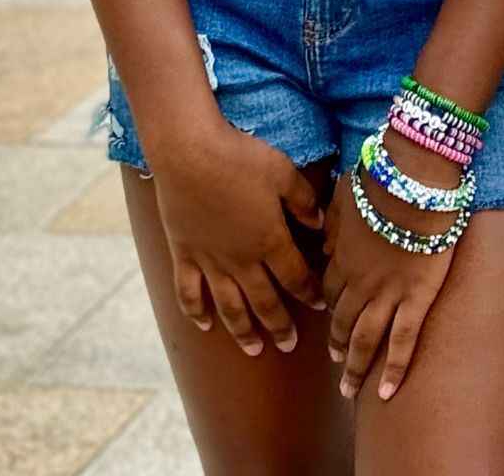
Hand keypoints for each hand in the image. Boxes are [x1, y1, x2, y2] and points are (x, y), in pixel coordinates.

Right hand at [153, 124, 326, 355]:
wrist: (190, 153)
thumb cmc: (240, 157)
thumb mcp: (283, 172)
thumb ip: (303, 201)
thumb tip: (319, 224)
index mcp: (269, 240)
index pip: (295, 276)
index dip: (309, 293)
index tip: (320, 306)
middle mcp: (241, 260)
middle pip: (264, 301)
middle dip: (280, 325)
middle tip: (289, 346)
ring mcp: (209, 261)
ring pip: (229, 306)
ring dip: (243, 330)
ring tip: (254, 350)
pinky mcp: (183, 254)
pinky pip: (189, 292)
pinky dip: (195, 312)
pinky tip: (203, 326)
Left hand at [323, 158, 458, 401]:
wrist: (415, 179)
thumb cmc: (383, 176)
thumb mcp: (346, 193)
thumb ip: (334, 220)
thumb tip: (326, 242)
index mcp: (343, 257)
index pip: (330, 290)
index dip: (329, 307)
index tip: (329, 318)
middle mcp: (360, 283)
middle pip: (343, 322)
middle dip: (337, 345)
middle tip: (337, 363)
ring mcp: (388, 295)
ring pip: (365, 340)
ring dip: (355, 367)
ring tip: (350, 388)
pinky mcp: (417, 299)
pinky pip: (402, 342)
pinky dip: (394, 370)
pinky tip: (386, 393)